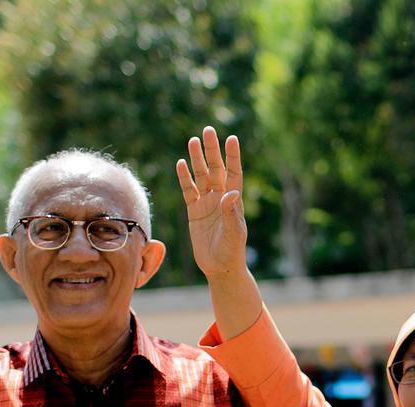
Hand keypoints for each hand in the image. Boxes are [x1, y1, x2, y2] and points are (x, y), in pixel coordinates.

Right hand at [176, 126, 248, 279]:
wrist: (219, 267)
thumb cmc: (232, 251)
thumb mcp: (234, 233)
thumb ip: (231, 213)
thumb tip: (230, 193)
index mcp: (234, 200)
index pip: (234, 173)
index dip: (233, 156)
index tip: (232, 139)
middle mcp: (220, 197)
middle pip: (215, 169)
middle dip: (212, 150)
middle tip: (208, 130)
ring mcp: (206, 203)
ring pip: (200, 176)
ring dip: (197, 159)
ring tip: (193, 141)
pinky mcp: (194, 211)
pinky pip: (188, 190)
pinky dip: (184, 178)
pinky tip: (180, 164)